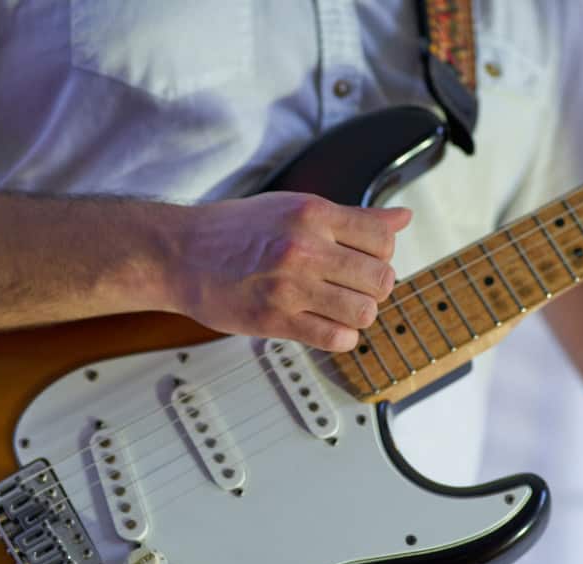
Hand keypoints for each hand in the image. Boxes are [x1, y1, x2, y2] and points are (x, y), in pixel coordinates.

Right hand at [165, 192, 410, 350]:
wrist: (180, 253)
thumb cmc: (234, 230)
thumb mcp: (294, 207)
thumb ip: (351, 217)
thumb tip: (402, 219)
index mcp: (312, 214)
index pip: (383, 239)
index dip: (382, 255)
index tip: (365, 261)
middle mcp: (304, 247)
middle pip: (380, 278)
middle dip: (373, 288)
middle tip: (353, 288)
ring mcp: (290, 286)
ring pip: (364, 312)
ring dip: (359, 315)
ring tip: (340, 309)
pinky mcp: (275, 320)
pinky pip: (335, 338)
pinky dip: (341, 338)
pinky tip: (326, 327)